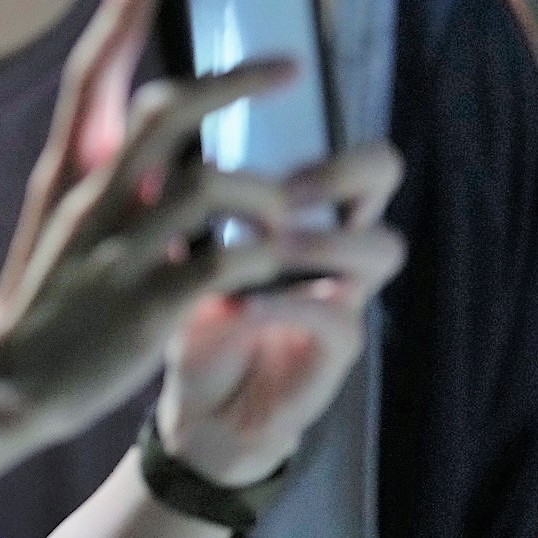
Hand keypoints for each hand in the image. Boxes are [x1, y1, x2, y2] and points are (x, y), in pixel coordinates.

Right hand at [0, 0, 317, 450]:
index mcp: (69, 175)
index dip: (120, 17)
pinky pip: (224, 265)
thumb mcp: (57, 218)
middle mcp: (92, 201)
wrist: (3, 385)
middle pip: (167, 112)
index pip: (93, 77)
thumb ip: (102, 170)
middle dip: (234, 80)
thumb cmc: (44, 298)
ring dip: (263, 189)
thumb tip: (149, 126)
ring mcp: (118, 253)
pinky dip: (264, 260)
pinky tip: (283, 266)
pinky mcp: (147, 309)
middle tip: (288, 66)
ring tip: (286, 208)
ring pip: (209, 184)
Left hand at [158, 147, 406, 487]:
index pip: (353, 153)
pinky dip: (289, 304)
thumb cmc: (196, 314)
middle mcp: (338, 247)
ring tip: (268, 247)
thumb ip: (183, 198)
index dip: (326, 133)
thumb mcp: (184, 248)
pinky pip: (339, 316)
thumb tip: (154, 130)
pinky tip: (243, 305)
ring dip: (320, 239)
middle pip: (383, 178)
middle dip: (338, 172)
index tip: (271, 145)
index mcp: (308, 214)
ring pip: (381, 247)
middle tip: (284, 190)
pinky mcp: (335, 353)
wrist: (201, 406)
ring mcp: (345, 296)